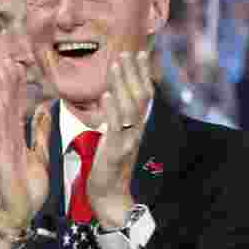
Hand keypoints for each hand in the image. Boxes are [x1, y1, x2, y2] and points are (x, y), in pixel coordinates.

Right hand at [0, 58, 51, 243]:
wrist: (18, 214)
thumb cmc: (26, 188)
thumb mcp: (38, 155)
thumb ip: (40, 133)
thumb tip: (45, 110)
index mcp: (15, 139)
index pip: (17, 107)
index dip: (19, 87)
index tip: (20, 65)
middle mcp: (6, 140)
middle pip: (8, 106)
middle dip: (9, 83)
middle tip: (9, 58)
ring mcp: (2, 149)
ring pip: (4, 115)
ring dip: (3, 92)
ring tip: (4, 71)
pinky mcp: (2, 160)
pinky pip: (3, 135)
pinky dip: (2, 117)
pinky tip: (2, 100)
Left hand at [88, 51, 153, 228]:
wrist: (109, 195)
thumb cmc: (108, 166)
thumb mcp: (114, 137)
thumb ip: (116, 118)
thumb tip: (114, 96)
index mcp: (136, 127)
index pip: (143, 95)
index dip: (141, 74)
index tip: (138, 54)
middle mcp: (136, 131)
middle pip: (139, 97)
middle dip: (133, 73)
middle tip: (127, 52)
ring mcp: (128, 140)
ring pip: (129, 108)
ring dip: (122, 84)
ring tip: (116, 65)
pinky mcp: (117, 151)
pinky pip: (116, 127)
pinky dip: (112, 110)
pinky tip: (106, 95)